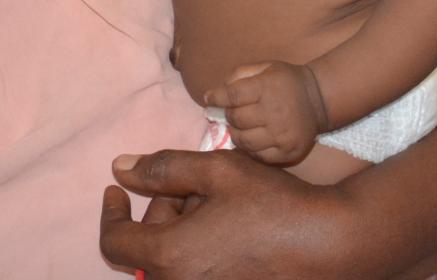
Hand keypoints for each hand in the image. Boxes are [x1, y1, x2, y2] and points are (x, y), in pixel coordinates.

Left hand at [100, 149, 350, 278]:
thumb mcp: (217, 170)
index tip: (116, 190)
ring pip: (172, 260)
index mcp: (169, 255)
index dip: (111, 212)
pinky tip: (231, 228)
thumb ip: (164, 167)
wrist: (325, 244)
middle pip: (148, 247)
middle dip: (163, 211)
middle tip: (198, 184)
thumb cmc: (271, 204)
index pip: (115, 240)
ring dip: (183, 230)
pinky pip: (196, 272)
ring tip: (221, 204)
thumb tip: (120, 168)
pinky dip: (200, 250)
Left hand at [205, 61, 328, 165]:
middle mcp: (274, 112)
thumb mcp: (266, 67)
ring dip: (237, 133)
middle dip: (230, 115)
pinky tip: (255, 138)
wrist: (319, 99)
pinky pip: (257, 156)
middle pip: (235, 120)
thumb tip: (212, 94)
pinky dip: (251, 148)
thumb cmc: (287, 81)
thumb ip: (239, 74)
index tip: (210, 99)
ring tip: (243, 126)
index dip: (217, 98)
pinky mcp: (287, 153)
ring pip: (243, 141)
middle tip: (234, 112)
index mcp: (267, 87)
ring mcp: (281, 136)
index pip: (232, 96)